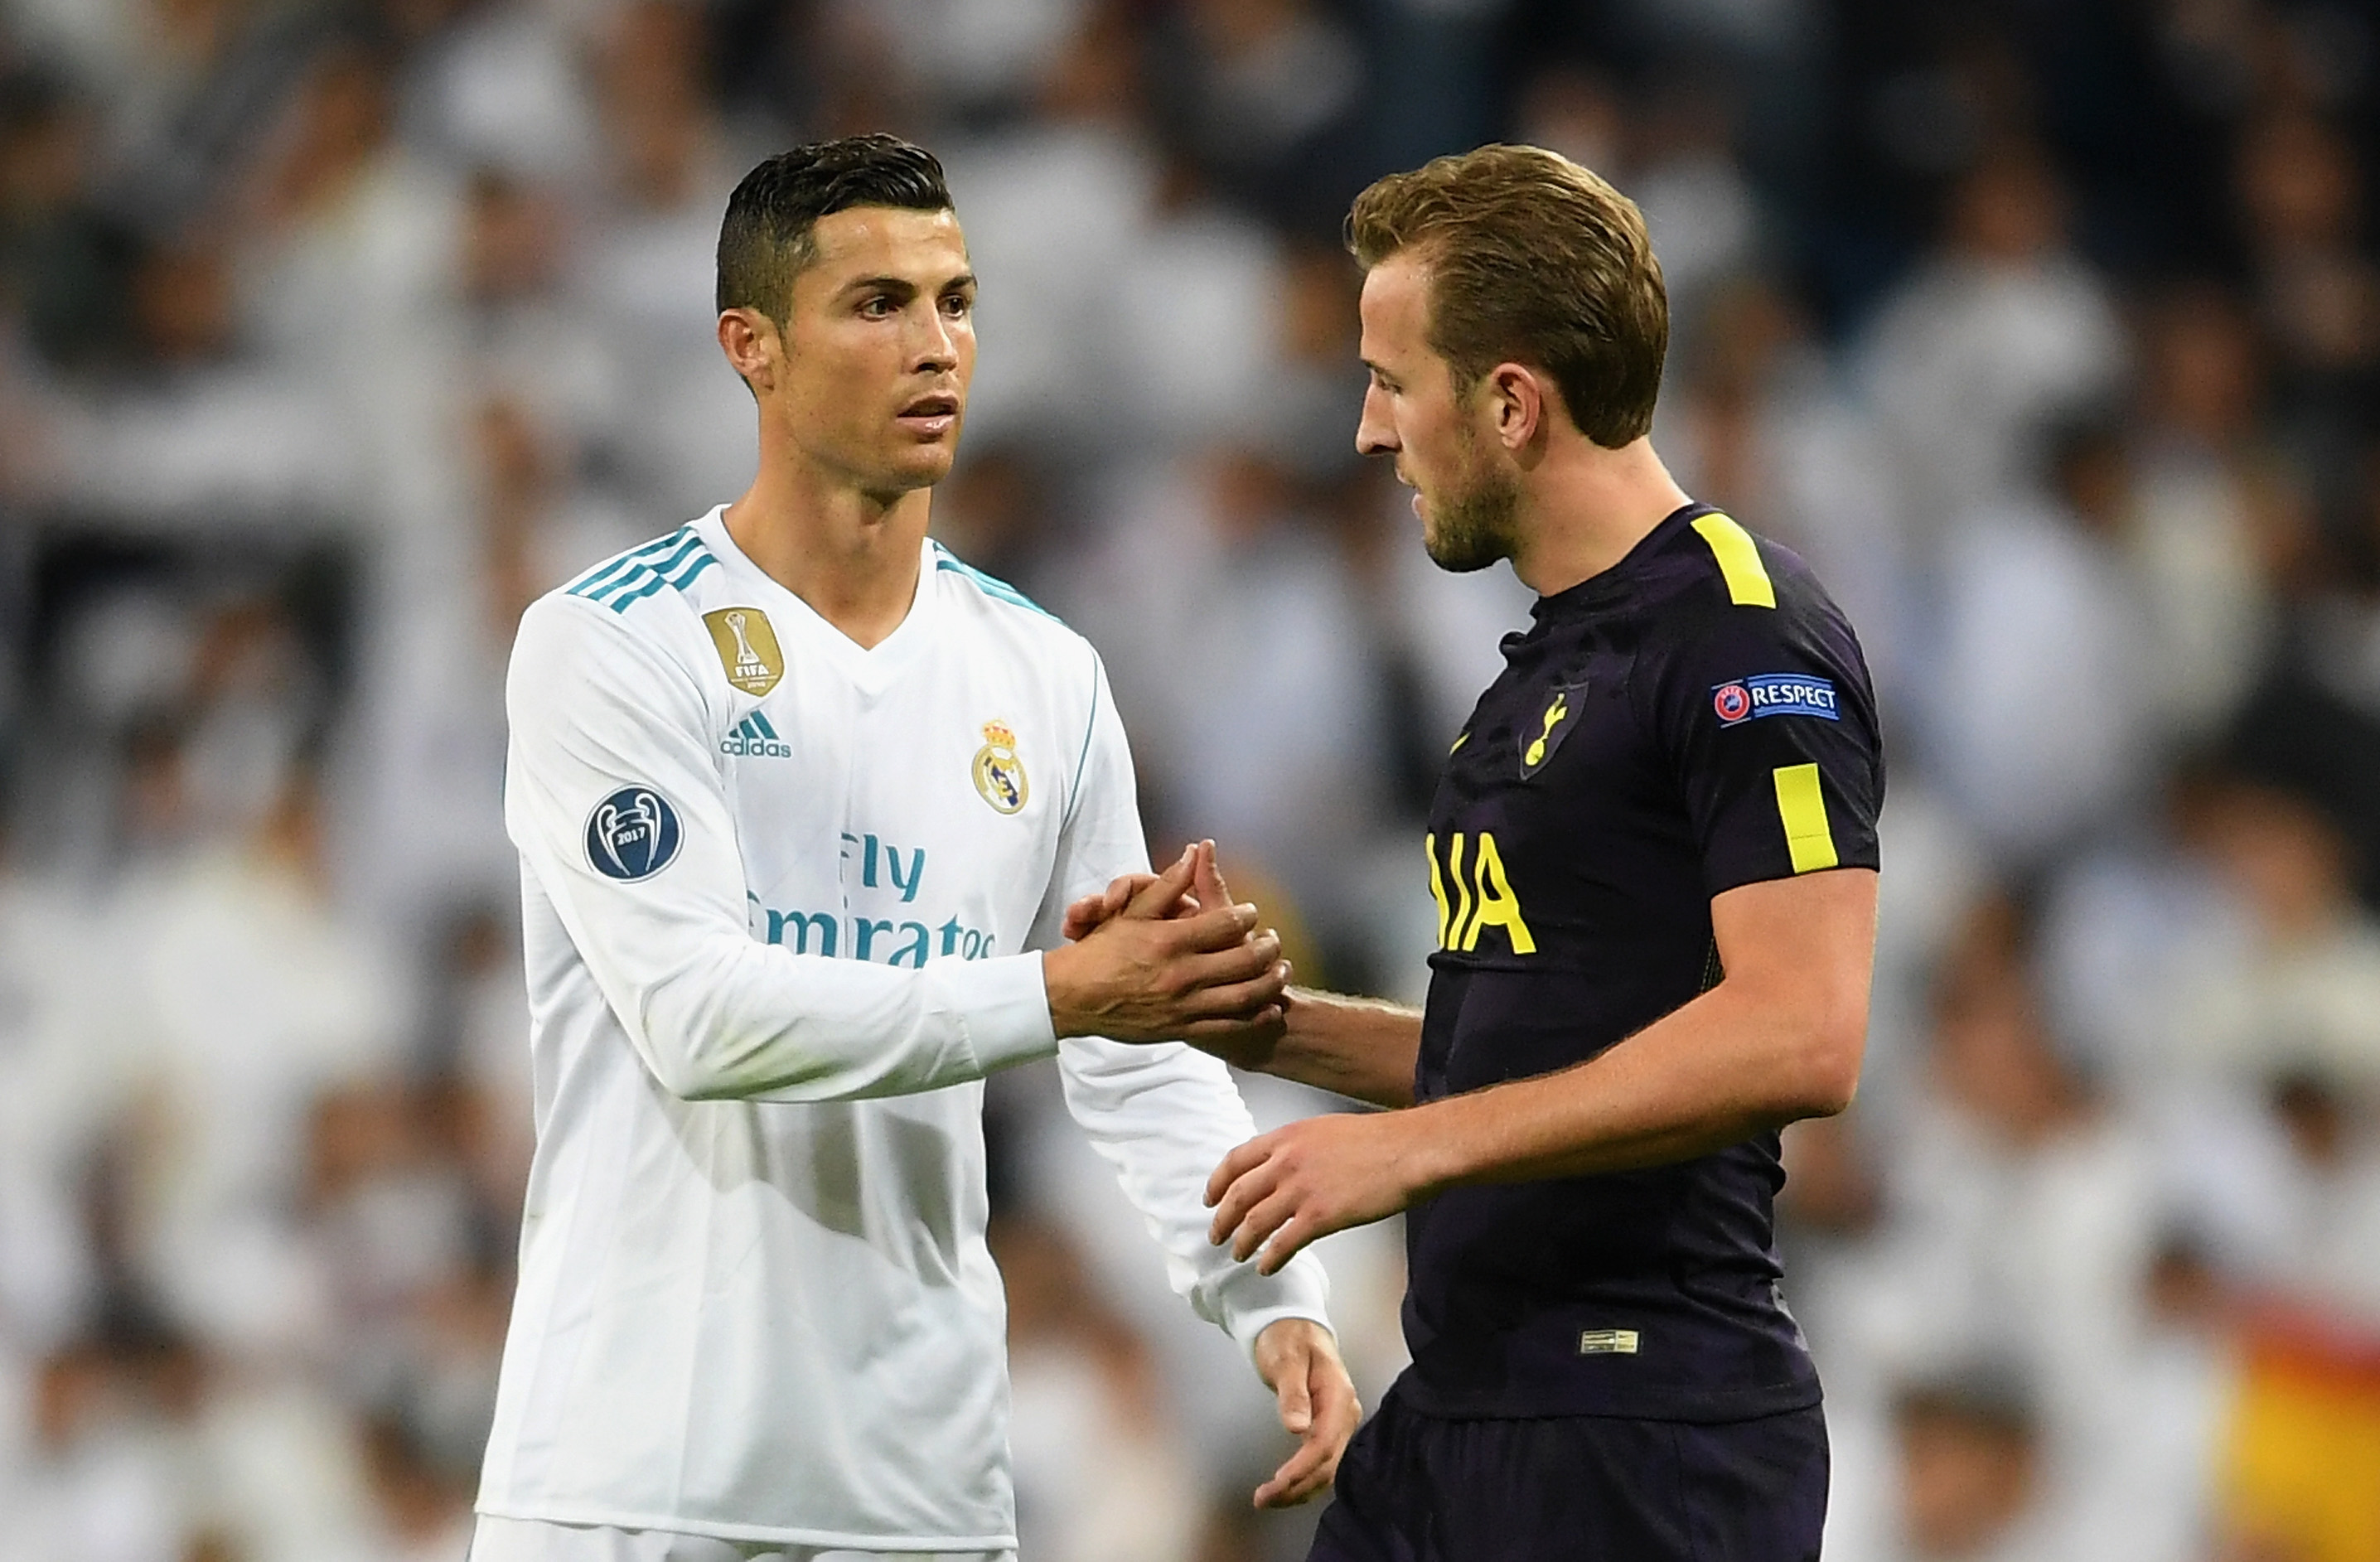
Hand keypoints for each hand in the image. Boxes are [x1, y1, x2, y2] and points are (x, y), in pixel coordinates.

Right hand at [1044, 844, 1290, 1043]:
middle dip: (1268, 948)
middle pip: (1245, 959)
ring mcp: (1184, 1005)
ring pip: (1245, 994)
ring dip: (1270, 980)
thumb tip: (1194, 852)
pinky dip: (1255, 1015)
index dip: (1247, 915)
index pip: (1227, 923)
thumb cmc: (1100, 954)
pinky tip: (1268, 1005)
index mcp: (1171, 941)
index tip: (1252, 912)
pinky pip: (1229, 1024)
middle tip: (1275, 940)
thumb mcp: (1131, 913)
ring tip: (1281, 969)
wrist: (1074, 1000)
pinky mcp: (1182, 1029)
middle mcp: (1182, 974)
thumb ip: (1167, 884)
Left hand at [1206, 1111, 1439, 1274]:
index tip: (1210, 1198)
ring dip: (1242, 1242)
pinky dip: (1270, 1258)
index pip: (1235, 1161)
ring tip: (1237, 1255)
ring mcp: (1302, 1190)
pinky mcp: (1321, 1216)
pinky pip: (1284, 1243)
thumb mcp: (1325, 1130)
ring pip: (1255, 1222)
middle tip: (1215, 1235)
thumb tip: (1282, 1164)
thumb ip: (1297, 1147)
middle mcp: (1286, 1162)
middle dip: (1222, 1219)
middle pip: (1238, 1195)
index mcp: (1286, 1138)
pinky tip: (1266, 1267)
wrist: (1409, 1150)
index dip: (1217, 1183)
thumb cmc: (1377, 1140)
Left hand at [1249, 1318, 1360, 1507]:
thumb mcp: (1286, 1358)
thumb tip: (1297, 1427)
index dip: (1300, 1469)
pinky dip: (1303, 1480)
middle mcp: (1344, 1414)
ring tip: (1268, 1500)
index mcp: (1338, 1395)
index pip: (1323, 1443)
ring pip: (1326, 1468)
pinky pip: (1321, 1462)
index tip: (1276, 1483)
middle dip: (1297, 1487)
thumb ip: (1292, 1393)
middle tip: (1263, 1499)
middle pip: (1327, 1463)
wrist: (1295, 1325)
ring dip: (1300, 1489)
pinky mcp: (1329, 1428)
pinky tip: (1285, 1489)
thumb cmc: (1288, 1337)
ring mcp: (1339, 1423)